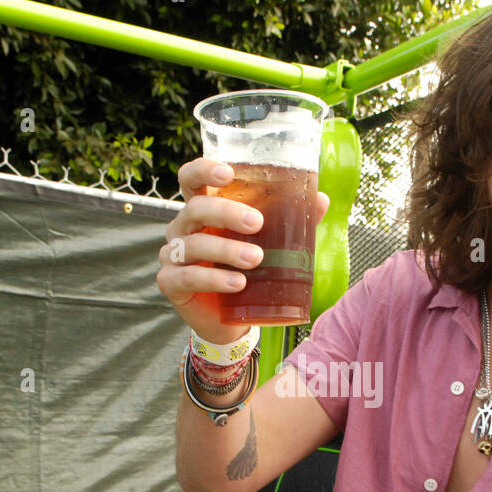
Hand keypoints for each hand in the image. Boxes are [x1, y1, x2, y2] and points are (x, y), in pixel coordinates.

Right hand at [157, 157, 329, 344]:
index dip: (203, 170)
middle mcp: (183, 228)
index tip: (227, 173)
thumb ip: (291, 221)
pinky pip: (188, 276)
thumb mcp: (269, 244)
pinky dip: (214, 279)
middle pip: (196, 209)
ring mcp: (173, 255)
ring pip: (194, 244)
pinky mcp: (170, 283)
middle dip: (226, 212)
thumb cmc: (246, 272)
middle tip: (257, 223)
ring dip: (226, 250)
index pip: (191, 179)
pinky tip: (237, 283)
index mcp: (203, 209)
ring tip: (256, 259)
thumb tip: (320, 199)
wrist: (230, 320)